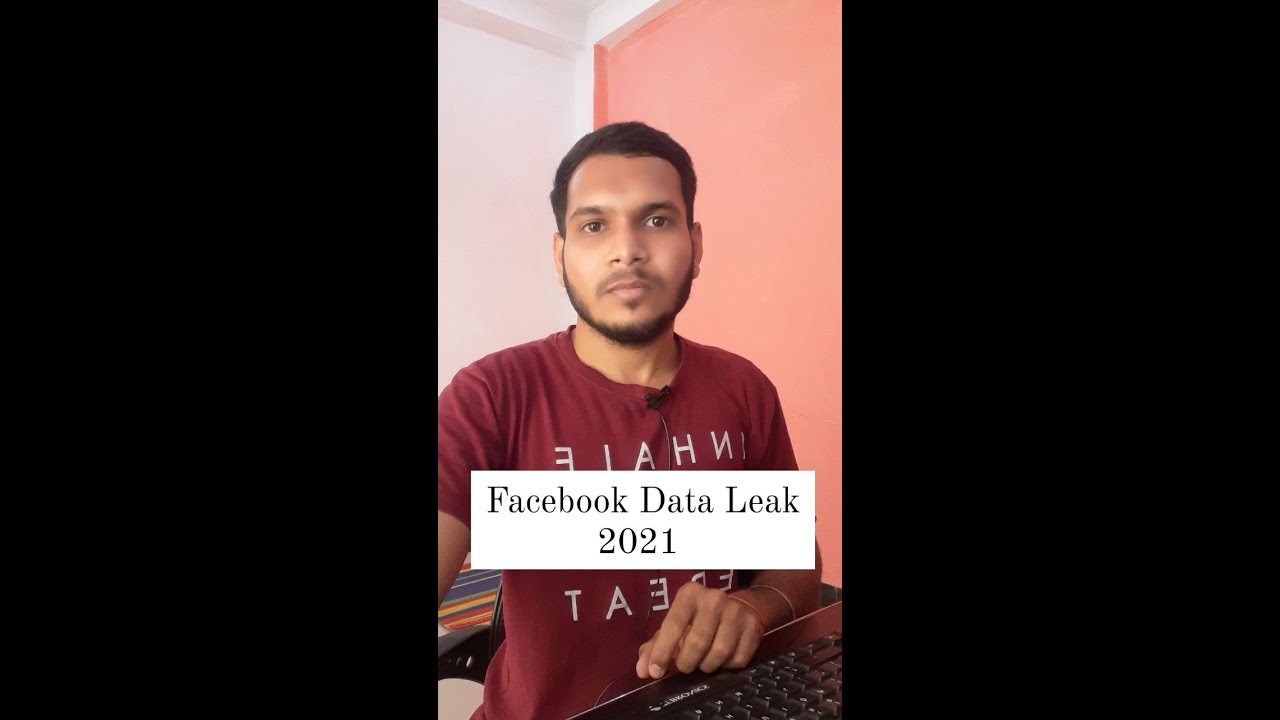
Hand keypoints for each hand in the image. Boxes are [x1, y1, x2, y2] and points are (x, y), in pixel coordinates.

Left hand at [635, 581, 764, 678]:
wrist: (740, 607)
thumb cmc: (699, 619)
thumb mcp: (675, 625)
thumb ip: (655, 646)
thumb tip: (642, 670)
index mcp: (690, 594)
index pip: (673, 624)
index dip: (662, 652)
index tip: (655, 672)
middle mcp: (714, 599)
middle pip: (697, 642)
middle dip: (687, 662)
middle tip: (685, 665)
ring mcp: (736, 612)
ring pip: (719, 653)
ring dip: (707, 665)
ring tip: (703, 661)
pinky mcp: (753, 627)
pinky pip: (738, 660)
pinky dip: (727, 666)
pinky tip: (722, 658)